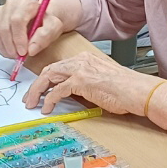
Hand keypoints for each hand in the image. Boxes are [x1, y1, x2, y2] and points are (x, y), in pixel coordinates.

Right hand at [0, 0, 65, 60]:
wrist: (40, 18)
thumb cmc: (46, 22)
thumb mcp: (53, 27)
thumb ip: (45, 36)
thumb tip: (30, 50)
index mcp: (26, 3)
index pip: (17, 20)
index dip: (18, 38)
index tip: (23, 52)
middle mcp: (11, 4)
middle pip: (5, 27)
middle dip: (11, 46)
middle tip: (19, 57)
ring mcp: (1, 12)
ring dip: (5, 49)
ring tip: (16, 56)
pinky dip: (1, 48)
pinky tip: (10, 52)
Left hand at [24, 50, 152, 116]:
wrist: (137, 91)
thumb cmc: (125, 90)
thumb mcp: (100, 82)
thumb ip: (84, 84)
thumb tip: (69, 95)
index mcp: (85, 59)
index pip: (58, 66)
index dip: (45, 79)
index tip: (38, 90)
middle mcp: (81, 61)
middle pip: (49, 70)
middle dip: (36, 85)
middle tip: (28, 98)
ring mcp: (80, 69)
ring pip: (48, 77)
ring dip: (37, 91)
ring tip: (31, 104)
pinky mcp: (81, 81)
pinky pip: (57, 91)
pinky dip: (49, 100)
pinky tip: (47, 108)